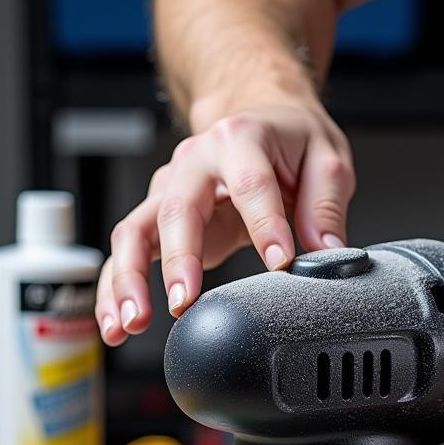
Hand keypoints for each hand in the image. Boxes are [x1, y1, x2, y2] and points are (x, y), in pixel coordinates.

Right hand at [95, 99, 354, 344]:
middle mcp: (195, 163)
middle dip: (177, 261)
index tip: (280, 263)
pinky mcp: (159, 220)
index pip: (250, 184)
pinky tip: (116, 326)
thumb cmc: (289, 140)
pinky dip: (115, 291)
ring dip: (127, 280)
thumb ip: (327, 205)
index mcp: (240, 140)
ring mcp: (170, 191)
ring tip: (132, 322)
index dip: (265, 225)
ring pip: (134, 232)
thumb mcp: (326, 159)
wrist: (259, 118)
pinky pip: (128, 255)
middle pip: (175, 210)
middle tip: (183, 303)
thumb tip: (329, 252)